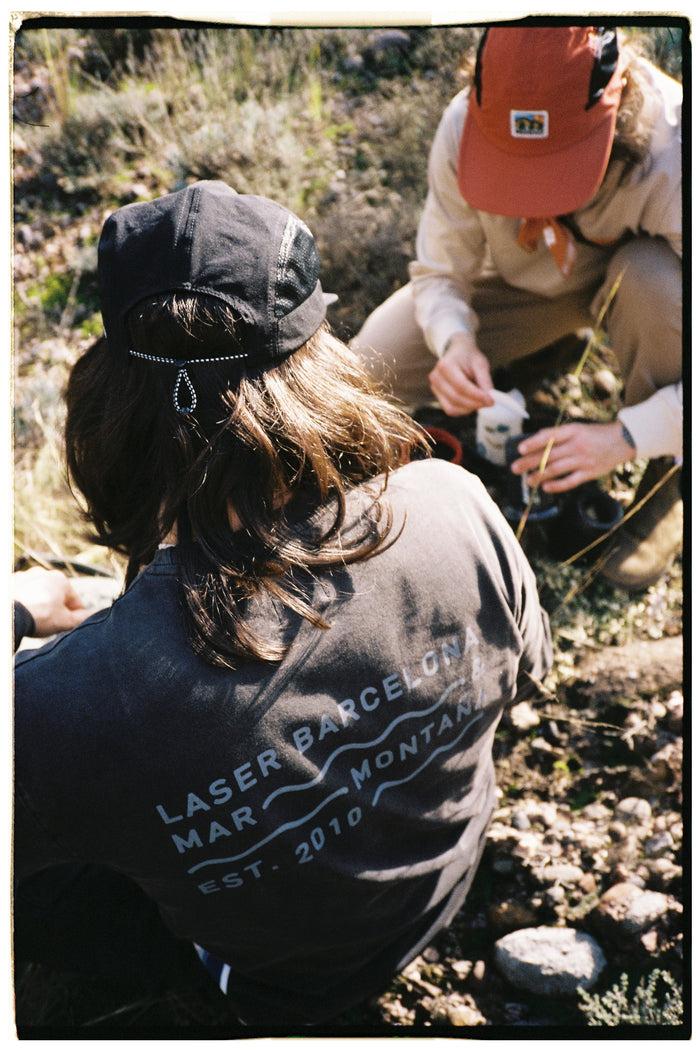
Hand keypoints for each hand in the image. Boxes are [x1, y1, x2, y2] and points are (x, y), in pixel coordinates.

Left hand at [12, 567, 89, 635]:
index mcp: (61, 580)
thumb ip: (81, 618)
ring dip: (40, 603)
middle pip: (56, 595)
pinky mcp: (10, 581)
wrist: (9, 615)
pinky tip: (23, 613)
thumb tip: (91, 615)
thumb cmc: (38, 617)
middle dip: (56, 608)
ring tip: (35, 619)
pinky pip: (22, 592)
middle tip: (51, 624)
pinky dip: (25, 601)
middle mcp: (44, 573)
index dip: (75, 615)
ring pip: (38, 592)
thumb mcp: (65, 621)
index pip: (75, 600)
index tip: (71, 625)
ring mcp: (25, 576)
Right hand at [428, 333, 493, 416]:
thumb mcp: (480, 364)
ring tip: (481, 400)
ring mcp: (434, 388)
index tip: (491, 400)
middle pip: (456, 398)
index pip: (462, 386)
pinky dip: (464, 410)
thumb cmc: (469, 357)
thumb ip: (485, 381)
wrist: (457, 353)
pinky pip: (451, 410)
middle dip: (475, 403)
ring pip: (452, 408)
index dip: (477, 396)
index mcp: (445, 365)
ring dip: (470, 408)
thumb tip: (490, 398)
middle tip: (489, 402)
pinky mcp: (437, 397)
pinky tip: (472, 402)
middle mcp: (436, 378)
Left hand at [510, 421, 635, 493]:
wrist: (622, 441)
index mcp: (573, 431)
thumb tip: (533, 442)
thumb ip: (558, 435)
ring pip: (556, 469)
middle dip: (529, 462)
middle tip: (514, 468)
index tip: (520, 449)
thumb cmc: (594, 435)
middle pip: (549, 455)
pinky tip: (546, 487)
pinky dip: (557, 485)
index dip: (534, 443)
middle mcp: (577, 445)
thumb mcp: (577, 428)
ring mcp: (583, 460)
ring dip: (539, 476)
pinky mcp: (590, 473)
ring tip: (527, 480)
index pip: (549, 436)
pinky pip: (570, 481)